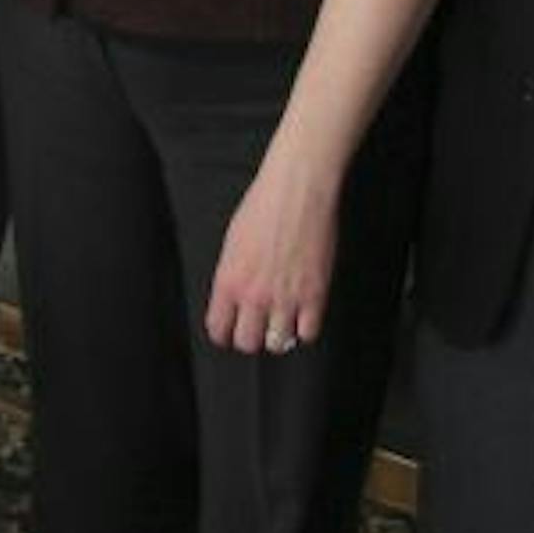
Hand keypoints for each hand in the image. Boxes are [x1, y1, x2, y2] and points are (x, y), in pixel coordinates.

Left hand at [203, 154, 339, 356]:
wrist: (298, 189)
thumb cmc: (264, 205)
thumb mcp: (232, 242)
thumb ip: (232, 276)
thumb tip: (235, 299)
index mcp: (228, 281)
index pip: (219, 329)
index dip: (225, 334)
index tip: (231, 332)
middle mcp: (254, 296)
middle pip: (248, 343)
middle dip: (252, 337)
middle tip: (259, 326)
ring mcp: (285, 298)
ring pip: (278, 343)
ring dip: (279, 335)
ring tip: (282, 321)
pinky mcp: (314, 295)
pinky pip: (308, 333)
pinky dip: (306, 328)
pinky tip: (304, 314)